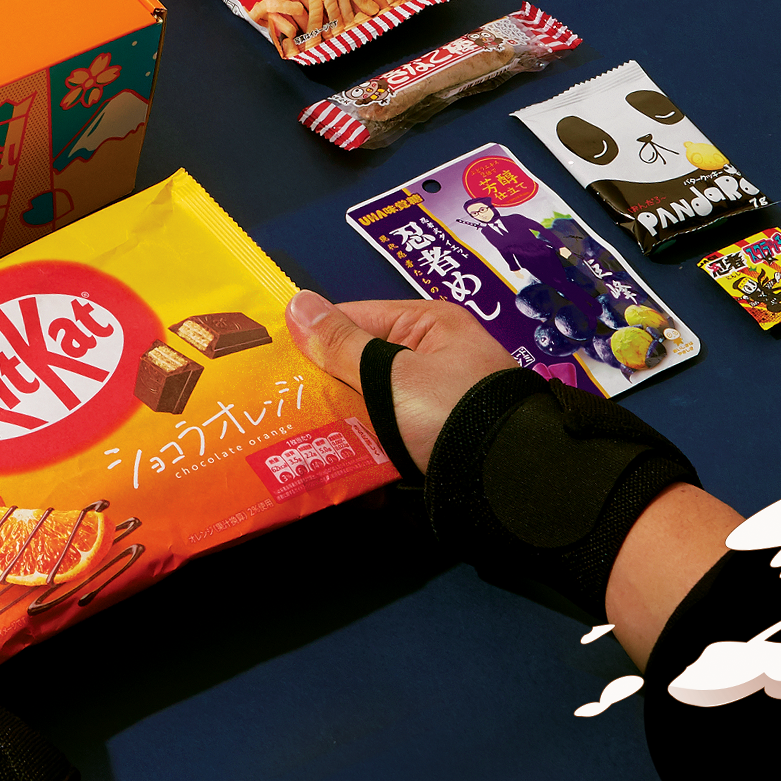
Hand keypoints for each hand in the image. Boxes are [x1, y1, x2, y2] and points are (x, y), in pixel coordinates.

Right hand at [281, 289, 509, 475]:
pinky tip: (332, 454)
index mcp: (429, 325)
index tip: (273, 363)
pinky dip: (362, 442)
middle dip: (324, 384)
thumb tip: (296, 302)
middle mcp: (435, 355)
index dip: (312, 339)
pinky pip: (386, 431)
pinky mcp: (433, 434)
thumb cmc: (450, 412)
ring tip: (293, 431)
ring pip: (369, 400)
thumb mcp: (391, 374)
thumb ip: (340, 344)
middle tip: (277, 402)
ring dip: (339, 418)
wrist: (507, 478)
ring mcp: (435, 397)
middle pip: (361, 362)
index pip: (354, 318)